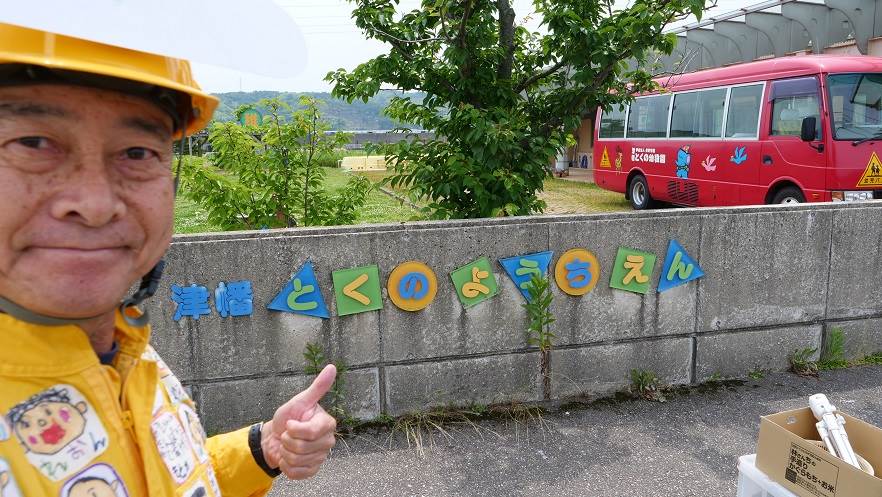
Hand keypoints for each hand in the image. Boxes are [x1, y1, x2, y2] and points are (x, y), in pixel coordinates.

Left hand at [261, 364, 337, 479]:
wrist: (274, 437)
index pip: (311, 432)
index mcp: (327, 424)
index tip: (289, 424)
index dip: (294, 429)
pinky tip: (288, 457)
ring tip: (287, 446)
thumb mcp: (300, 401)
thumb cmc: (288, 417)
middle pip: (302, 448)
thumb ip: (318, 387)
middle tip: (287, 435)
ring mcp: (321, 457)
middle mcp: (328, 441)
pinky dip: (286, 466)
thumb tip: (332, 367)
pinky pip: (296, 473)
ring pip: (297, 461)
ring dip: (285, 453)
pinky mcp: (313, 470)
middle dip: (287, 441)